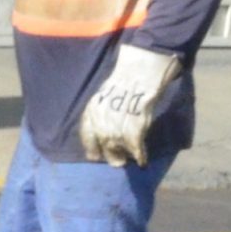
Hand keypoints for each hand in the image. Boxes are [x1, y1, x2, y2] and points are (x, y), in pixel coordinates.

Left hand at [78, 43, 182, 165]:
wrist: (140, 70)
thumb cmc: (125, 77)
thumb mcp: (104, 94)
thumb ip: (103, 109)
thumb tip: (107, 120)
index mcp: (91, 113)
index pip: (87, 137)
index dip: (93, 147)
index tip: (97, 153)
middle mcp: (99, 124)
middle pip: (100, 149)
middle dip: (109, 156)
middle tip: (117, 161)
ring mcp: (115, 129)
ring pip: (117, 152)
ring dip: (124, 158)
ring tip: (129, 160)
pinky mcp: (133, 131)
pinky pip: (135, 150)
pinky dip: (140, 157)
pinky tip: (143, 162)